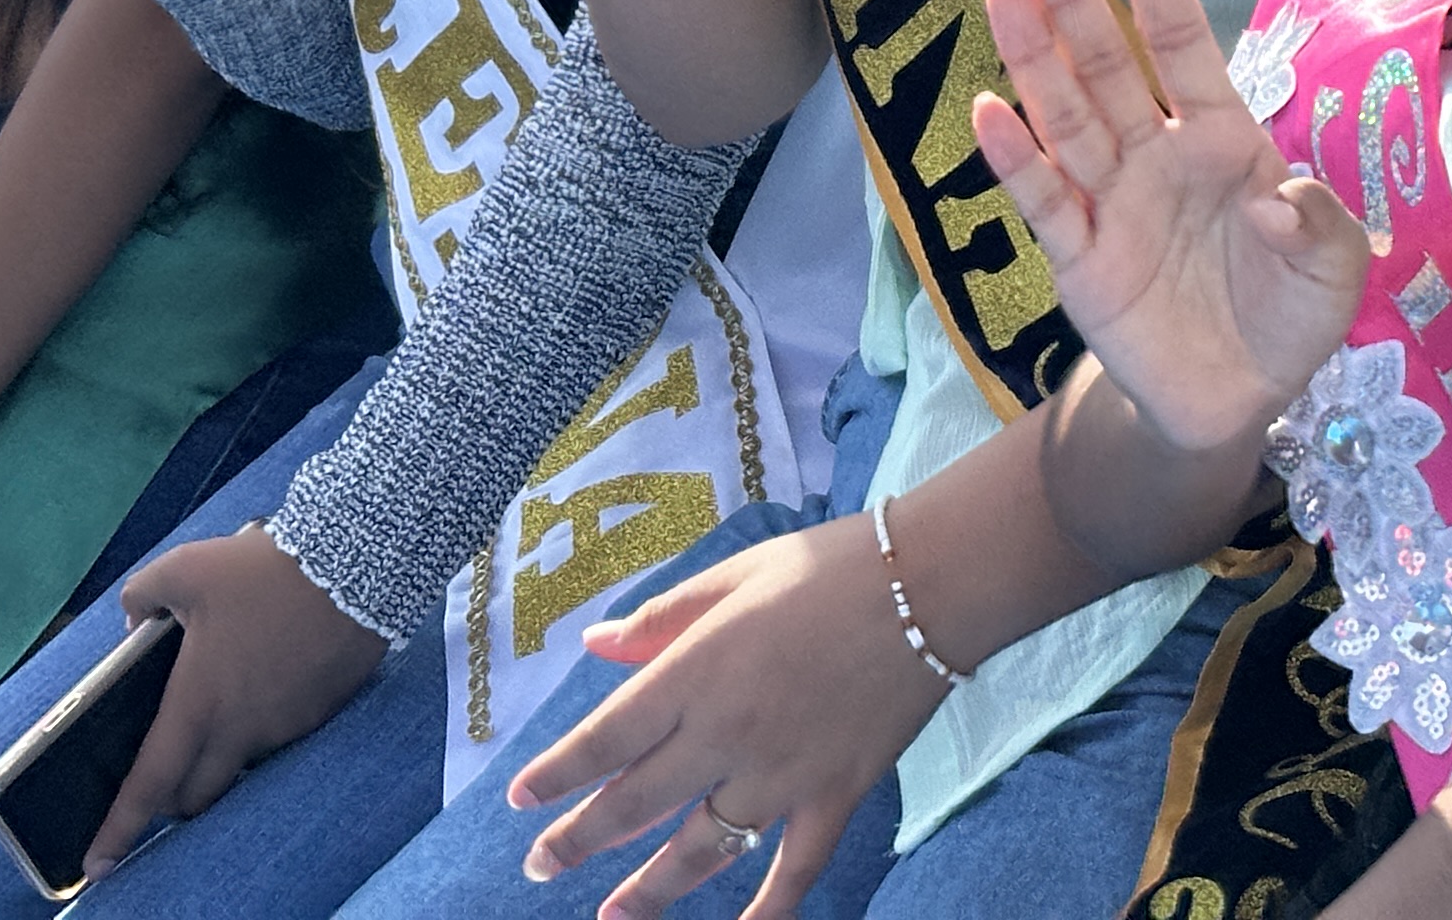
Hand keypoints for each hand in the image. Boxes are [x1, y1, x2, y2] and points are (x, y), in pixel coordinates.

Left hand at [82, 528, 386, 875]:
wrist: (356, 565)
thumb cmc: (263, 571)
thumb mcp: (186, 568)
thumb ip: (143, 595)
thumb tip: (135, 622)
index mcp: (198, 704)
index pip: (150, 783)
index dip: (120, 826)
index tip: (98, 862)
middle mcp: (240, 730)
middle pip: (197, 798)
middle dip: (173, 799)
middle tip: (167, 773)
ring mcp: (284, 727)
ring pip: (242, 767)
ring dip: (223, 756)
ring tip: (226, 703)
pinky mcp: (320, 713)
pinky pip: (281, 737)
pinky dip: (264, 724)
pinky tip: (272, 679)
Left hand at [504, 517, 928, 919]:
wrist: (932, 584)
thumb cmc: (829, 566)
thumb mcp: (733, 574)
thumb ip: (661, 617)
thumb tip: (594, 644)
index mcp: (695, 671)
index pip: (604, 738)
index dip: (555, 774)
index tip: (518, 800)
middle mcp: (727, 734)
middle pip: (635, 804)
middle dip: (577, 841)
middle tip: (539, 865)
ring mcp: (782, 774)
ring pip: (700, 851)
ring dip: (649, 889)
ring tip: (611, 915)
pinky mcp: (835, 795)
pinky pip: (793, 870)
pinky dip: (767, 911)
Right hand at [974, 0, 1366, 454]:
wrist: (1241, 401)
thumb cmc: (1291, 311)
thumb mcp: (1337, 270)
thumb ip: (1321, 225)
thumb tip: (1277, 198)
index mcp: (1222, 138)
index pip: (1182, 43)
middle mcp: (1157, 156)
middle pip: (1107, 65)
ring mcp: (1113, 205)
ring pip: (1066, 120)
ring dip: (1034, 60)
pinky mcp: (1082, 264)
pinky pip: (1045, 205)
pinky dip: (1015, 162)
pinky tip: (988, 111)